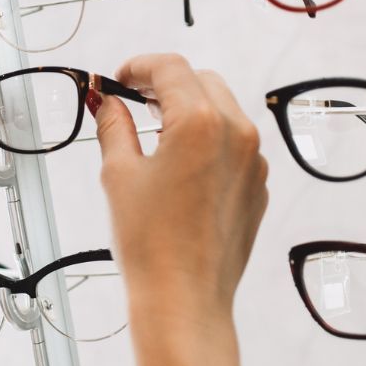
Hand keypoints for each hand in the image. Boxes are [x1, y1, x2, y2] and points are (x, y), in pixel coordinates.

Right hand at [94, 54, 267, 340]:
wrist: (184, 298)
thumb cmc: (151, 243)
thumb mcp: (118, 174)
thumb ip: (113, 125)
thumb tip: (108, 102)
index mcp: (200, 122)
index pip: (170, 67)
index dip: (139, 66)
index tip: (121, 78)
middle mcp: (236, 133)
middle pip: (201, 80)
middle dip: (166, 84)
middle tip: (134, 100)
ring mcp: (253, 160)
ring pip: (223, 109)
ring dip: (190, 108)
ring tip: (155, 131)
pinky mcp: (257, 185)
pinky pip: (235, 143)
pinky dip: (209, 138)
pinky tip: (180, 163)